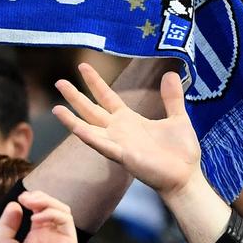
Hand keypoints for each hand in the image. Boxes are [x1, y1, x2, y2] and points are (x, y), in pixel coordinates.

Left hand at [0, 190, 77, 242]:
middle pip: (55, 208)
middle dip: (41, 198)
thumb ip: (8, 222)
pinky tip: (37, 218)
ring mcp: (60, 241)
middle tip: (26, 198)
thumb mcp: (1, 240)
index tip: (21, 199)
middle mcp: (50, 237)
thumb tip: (15, 205)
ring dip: (47, 202)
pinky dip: (52, 214)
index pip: (43, 210)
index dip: (34, 200)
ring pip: (63, 211)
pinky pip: (67, 221)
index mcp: (36, 236)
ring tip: (31, 204)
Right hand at [53, 63, 202, 196]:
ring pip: (88, 129)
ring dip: (71, 120)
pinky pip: (102, 145)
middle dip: (75, 96)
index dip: (95, 82)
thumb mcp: (178, 118)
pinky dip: (89, 137)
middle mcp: (118, 131)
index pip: (107, 97)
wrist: (186, 177)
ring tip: (56, 108)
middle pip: (91, 110)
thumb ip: (172, 98)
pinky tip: (77, 129)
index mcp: (129, 120)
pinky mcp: (123, 156)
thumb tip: (171, 73)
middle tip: (59, 82)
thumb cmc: (181, 152)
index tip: (83, 66)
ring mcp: (118, 144)